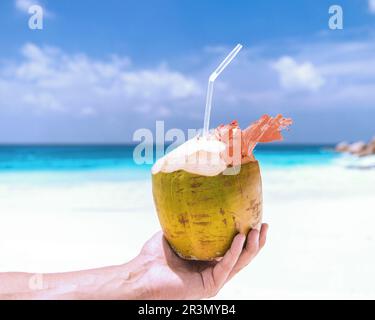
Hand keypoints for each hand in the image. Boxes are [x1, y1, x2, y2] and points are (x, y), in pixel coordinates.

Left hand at [138, 223, 267, 298]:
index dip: (247, 236)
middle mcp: (214, 271)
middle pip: (243, 256)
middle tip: (264, 224)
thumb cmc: (154, 256)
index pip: (234, 249)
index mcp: (208, 261)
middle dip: (257, 241)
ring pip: (241, 262)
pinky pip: (227, 266)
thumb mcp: (176, 233)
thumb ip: (188, 221)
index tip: (255, 219)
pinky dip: (235, 251)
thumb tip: (195, 199)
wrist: (142, 274)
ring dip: (252, 246)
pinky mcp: (210, 285)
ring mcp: (214, 279)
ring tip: (258, 229)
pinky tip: (240, 237)